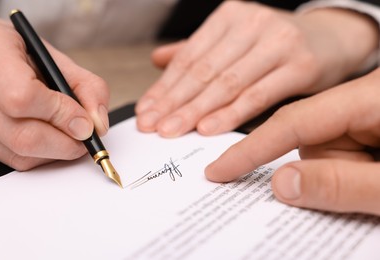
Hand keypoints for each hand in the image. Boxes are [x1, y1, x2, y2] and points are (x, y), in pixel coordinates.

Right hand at [0, 18, 109, 169]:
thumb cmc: (23, 57)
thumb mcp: (59, 61)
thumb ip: (87, 88)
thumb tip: (98, 125)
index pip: (22, 97)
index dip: (61, 114)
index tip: (85, 121)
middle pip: (23, 136)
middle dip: (66, 142)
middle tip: (85, 136)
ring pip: (20, 155)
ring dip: (56, 151)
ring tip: (66, 131)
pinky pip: (15, 161)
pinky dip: (41, 155)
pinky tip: (47, 136)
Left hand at [136, 1, 377, 136]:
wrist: (333, 36)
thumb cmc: (279, 42)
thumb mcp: (236, 39)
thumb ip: (198, 49)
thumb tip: (158, 60)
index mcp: (230, 15)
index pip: (189, 57)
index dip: (164, 87)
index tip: (147, 111)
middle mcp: (251, 23)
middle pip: (203, 71)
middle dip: (173, 103)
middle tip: (152, 126)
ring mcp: (277, 43)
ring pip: (226, 84)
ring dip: (194, 111)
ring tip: (171, 131)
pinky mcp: (300, 65)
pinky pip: (257, 95)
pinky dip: (230, 114)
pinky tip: (207, 128)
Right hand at [205, 68, 379, 215]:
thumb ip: (343, 184)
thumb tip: (281, 184)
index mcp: (371, 95)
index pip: (293, 120)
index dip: (253, 148)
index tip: (219, 170)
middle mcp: (360, 93)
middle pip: (302, 132)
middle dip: (321, 172)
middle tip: (353, 190)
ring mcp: (360, 105)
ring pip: (315, 143)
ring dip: (338, 175)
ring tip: (375, 186)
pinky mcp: (361, 119)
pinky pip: (330, 145)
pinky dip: (340, 170)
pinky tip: (369, 178)